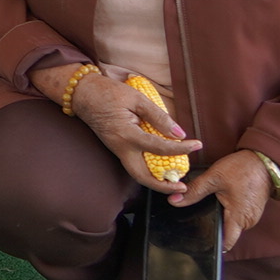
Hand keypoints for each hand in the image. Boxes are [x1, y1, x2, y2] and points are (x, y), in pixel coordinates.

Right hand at [70, 69, 202, 193]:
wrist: (82, 93)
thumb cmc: (108, 92)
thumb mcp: (136, 98)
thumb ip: (158, 116)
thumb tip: (179, 133)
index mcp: (127, 134)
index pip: (159, 147)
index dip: (181, 148)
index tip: (197, 144)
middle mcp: (120, 148)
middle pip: (142, 177)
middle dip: (163, 186)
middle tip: (182, 186)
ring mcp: (116, 150)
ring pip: (137, 174)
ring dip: (156, 182)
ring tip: (174, 182)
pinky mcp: (116, 148)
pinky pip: (134, 165)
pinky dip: (149, 170)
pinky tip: (160, 167)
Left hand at [171, 149, 274, 250]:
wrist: (263, 160)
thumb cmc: (242, 169)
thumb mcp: (214, 178)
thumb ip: (195, 191)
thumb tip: (174, 201)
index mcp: (239, 218)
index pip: (227, 242)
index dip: (213, 245)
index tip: (199, 242)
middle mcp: (248, 221)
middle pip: (227, 232)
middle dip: (213, 226)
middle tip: (197, 217)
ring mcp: (252, 216)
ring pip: (232, 223)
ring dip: (221, 217)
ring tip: (209, 206)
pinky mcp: (252, 209)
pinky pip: (238, 215)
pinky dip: (228, 211)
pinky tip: (220, 200)